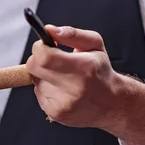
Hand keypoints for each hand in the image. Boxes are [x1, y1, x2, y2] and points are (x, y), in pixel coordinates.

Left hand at [26, 25, 144, 144]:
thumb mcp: (94, 45)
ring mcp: (63, 104)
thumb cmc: (100, 72)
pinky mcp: (55, 114)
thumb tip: (48, 30)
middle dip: (38, 59)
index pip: (44, 56)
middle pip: (33, 68)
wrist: (111, 104)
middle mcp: (74, 88)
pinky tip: (61, 90)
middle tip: (52, 59)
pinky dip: (45, 89)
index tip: (45, 46)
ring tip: (63, 78)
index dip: (39, 48)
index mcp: (84, 68)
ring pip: (35, 81)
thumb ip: (71, 34)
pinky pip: (38, 94)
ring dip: (44, 76)